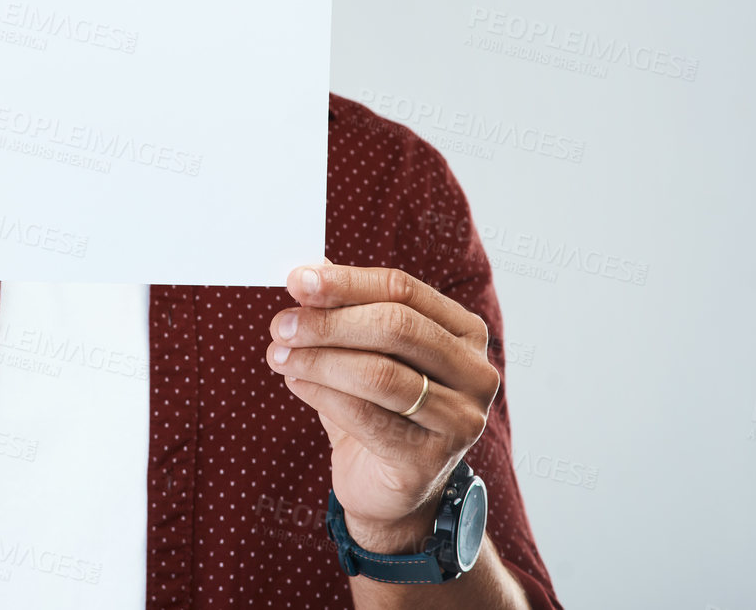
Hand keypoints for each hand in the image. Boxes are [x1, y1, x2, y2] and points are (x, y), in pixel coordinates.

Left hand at [264, 260, 499, 553]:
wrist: (387, 487)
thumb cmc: (376, 406)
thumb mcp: (363, 349)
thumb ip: (344, 308)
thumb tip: (309, 268)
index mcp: (464, 332)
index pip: (403, 290)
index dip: (346, 282)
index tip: (297, 280)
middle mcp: (475, 373)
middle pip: (396, 328)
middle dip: (329, 323)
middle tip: (282, 325)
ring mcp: (461, 420)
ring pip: (381, 374)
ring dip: (319, 360)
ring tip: (279, 355)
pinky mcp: (430, 460)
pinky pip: (367, 417)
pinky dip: (322, 394)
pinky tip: (295, 382)